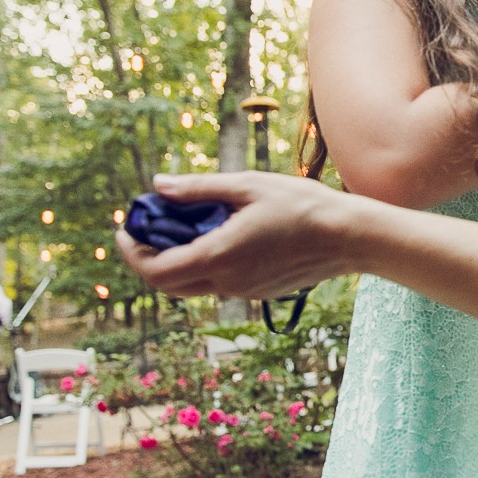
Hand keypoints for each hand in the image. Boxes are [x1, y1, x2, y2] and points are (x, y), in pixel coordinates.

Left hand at [116, 172, 364, 299]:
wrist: (350, 237)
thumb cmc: (303, 206)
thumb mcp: (248, 186)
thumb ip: (199, 188)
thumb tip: (159, 186)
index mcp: (218, 257)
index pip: (154, 271)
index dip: (131, 252)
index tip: (127, 228)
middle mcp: (227, 283)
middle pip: (168, 285)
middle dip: (150, 258)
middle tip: (151, 228)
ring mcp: (244, 291)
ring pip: (194, 285)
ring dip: (179, 259)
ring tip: (188, 225)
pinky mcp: (260, 292)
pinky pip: (220, 282)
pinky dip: (206, 263)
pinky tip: (221, 234)